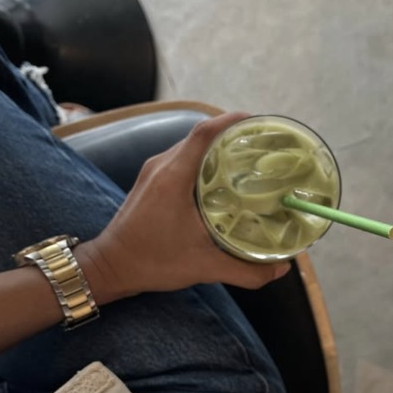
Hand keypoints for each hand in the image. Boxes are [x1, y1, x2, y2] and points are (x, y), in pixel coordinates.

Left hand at [78, 112, 290, 300]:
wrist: (110, 267)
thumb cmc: (152, 262)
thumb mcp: (204, 268)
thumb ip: (246, 271)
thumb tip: (282, 269)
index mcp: (174, 177)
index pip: (205, 132)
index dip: (232, 121)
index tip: (258, 123)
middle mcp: (162, 166)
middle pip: (201, 136)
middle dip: (232, 135)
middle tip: (262, 147)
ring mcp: (153, 172)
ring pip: (191, 148)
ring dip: (217, 149)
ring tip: (247, 161)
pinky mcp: (151, 181)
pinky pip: (182, 160)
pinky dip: (203, 162)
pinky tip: (220, 180)